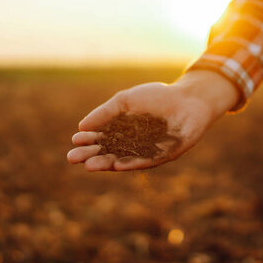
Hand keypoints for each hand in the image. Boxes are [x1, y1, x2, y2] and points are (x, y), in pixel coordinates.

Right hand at [67, 70, 239, 170]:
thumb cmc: (158, 97)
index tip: (75, 140)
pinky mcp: (163, 156)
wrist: (189, 98)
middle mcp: (132, 145)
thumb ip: (105, 113)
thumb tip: (82, 126)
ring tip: (90, 165)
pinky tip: (117, 166)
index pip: (100, 139)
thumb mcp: (126, 100)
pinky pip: (145, 161)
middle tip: (73, 158)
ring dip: (106, 164)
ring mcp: (147, 152)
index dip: (88, 140)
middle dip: (91, 155)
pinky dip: (130, 164)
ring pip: (123, 160)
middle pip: (108, 153)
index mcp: (122, 132)